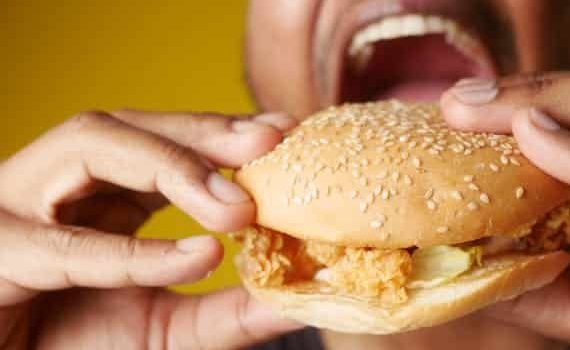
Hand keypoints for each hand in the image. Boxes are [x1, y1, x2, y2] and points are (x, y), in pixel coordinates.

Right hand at [0, 110, 302, 348]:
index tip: (283, 131)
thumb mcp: (168, 332)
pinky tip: (198, 258)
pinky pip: (65, 246)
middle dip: (202, 133)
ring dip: (169, 167)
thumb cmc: (77, 349)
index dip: (220, 132)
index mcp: (98, 195)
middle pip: (127, 127)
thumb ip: (227, 314)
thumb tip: (302, 300)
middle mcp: (56, 189)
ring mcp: (15, 212)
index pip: (161, 142)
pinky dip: (135, 252)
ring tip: (236, 208)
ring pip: (86, 149)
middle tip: (270, 141)